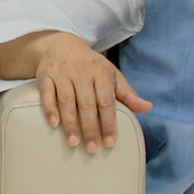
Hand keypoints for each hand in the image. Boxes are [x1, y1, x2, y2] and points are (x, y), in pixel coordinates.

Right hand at [31, 32, 151, 151]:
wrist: (62, 45)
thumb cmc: (91, 66)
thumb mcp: (112, 75)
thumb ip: (128, 94)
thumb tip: (148, 108)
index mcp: (101, 74)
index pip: (107, 101)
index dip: (109, 122)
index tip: (110, 142)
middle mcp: (82, 73)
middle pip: (87, 103)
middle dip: (90, 127)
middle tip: (92, 148)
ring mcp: (63, 74)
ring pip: (66, 101)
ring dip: (70, 123)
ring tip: (74, 143)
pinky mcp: (45, 76)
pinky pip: (47, 94)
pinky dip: (50, 109)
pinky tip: (54, 124)